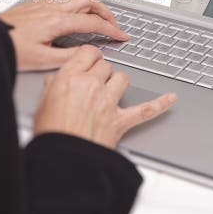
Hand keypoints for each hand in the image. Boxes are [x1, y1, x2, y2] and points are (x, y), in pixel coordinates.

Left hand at [0, 0, 128, 71]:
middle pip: (89, 0)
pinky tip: (73, 13)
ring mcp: (43, 3)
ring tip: (98, 16)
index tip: (122, 35)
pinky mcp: (35, 4)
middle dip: (106, 11)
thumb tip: (89, 53)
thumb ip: (69, 57)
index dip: (112, 29)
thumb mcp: (42, 60)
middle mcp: (52, 8)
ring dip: (92, 3)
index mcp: (57, 21)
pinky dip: (76, 2)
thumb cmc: (9, 48)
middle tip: (113, 24)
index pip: (93, 22)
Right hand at [34, 46, 176, 148]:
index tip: (89, 60)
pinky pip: (145, 109)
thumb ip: (53, 87)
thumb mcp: (42, 104)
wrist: (63, 160)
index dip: (89, 56)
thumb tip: (58, 81)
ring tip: (111, 89)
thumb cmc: (51, 134)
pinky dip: (160, 104)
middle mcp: (92, 86)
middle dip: (101, 71)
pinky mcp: (120, 121)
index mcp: (70, 78)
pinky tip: (169, 98)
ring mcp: (108, 103)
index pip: (88, 53)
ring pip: (122, 78)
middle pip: (106, 65)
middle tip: (94, 80)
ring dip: (118, 82)